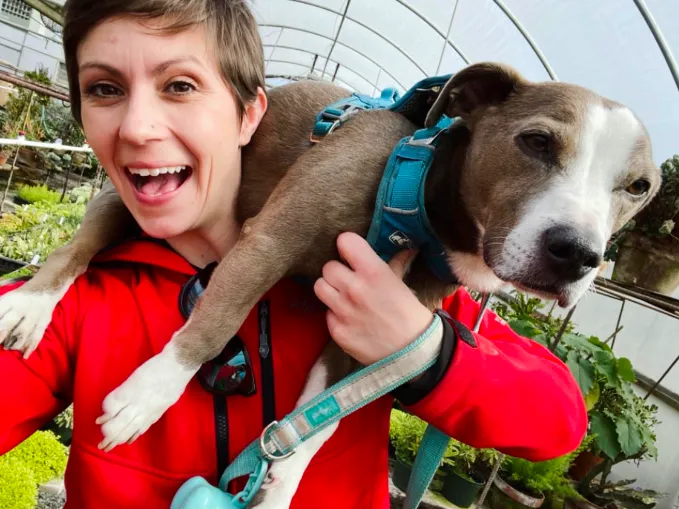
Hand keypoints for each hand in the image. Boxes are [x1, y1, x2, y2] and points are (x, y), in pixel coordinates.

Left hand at [314, 232, 433, 364]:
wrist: (411, 353)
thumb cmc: (409, 315)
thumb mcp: (402, 284)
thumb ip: (394, 264)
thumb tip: (403, 248)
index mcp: (373, 272)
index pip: (345, 242)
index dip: (347, 246)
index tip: (351, 254)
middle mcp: (354, 288)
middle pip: (328, 266)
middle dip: (338, 271)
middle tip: (348, 279)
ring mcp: (342, 310)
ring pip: (319, 286)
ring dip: (330, 289)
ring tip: (342, 296)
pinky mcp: (336, 330)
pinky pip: (326, 313)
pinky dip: (335, 314)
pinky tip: (349, 318)